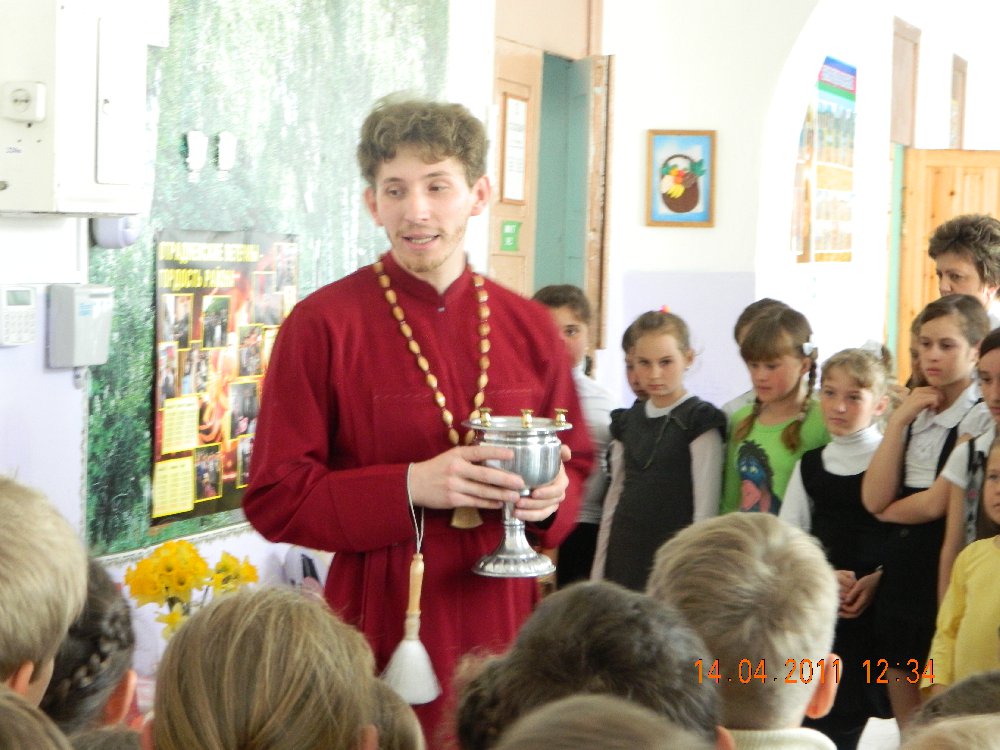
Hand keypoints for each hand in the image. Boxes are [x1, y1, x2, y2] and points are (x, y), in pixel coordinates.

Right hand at [407, 445, 523, 510]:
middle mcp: (456, 468)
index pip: (479, 452)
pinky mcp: (452, 499)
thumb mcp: (451, 456)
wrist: (414, 484)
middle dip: (505, 479)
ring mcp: (454, 485)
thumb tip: (496, 461)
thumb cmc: (437, 468)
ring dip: (501, 494)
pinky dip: (489, 503)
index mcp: (457, 454)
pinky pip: (475, 502)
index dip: (497, 452)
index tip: (512, 454)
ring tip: (515, 496)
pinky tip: (499, 504)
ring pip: (482, 491)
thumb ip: (470, 457)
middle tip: (521, 482)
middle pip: (485, 474)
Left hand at [514, 444, 571, 522]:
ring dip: (530, 512)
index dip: (547, 493)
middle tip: (519, 501)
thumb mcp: (551, 454)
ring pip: (543, 511)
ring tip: (516, 511)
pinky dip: (529, 517)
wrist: (535, 469)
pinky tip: (517, 515)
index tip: (534, 493)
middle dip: (534, 504)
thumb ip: (560, 451)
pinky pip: (539, 517)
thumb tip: (567, 453)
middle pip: (549, 502)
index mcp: (561, 480)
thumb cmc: (543, 461)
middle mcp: (559, 493)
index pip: (557, 489)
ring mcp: (552, 503)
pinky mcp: (544, 510)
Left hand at [839, 569, 881, 618]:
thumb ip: (853, 593)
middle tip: (838, 613)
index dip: (846, 609)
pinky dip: (850, 608)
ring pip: (857, 612)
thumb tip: (846, 601)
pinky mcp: (865, 601)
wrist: (878, 579)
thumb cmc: (869, 580)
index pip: (854, 610)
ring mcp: (865, 603)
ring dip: (848, 613)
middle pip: (855, 614)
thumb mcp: (859, 585)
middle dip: (846, 615)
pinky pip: (857, 608)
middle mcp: (865, 604)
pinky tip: (845, 604)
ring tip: (839, 610)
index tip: (840, 604)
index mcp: (864, 601)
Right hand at [889, 386, 941, 427]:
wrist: (900, 418)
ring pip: (936, 394)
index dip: (937, 395)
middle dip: (939, 398)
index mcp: (917, 389)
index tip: (933, 404)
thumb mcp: (918, 402)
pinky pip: (934, 399)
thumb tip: (938, 397)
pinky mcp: (920, 400)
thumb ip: (925, 398)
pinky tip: (931, 409)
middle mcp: (918, 390)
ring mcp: (918, 395)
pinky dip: (935, 404)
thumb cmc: (910, 412)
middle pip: (936, 390)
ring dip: (937, 402)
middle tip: (934, 406)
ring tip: (932, 408)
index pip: (934, 388)